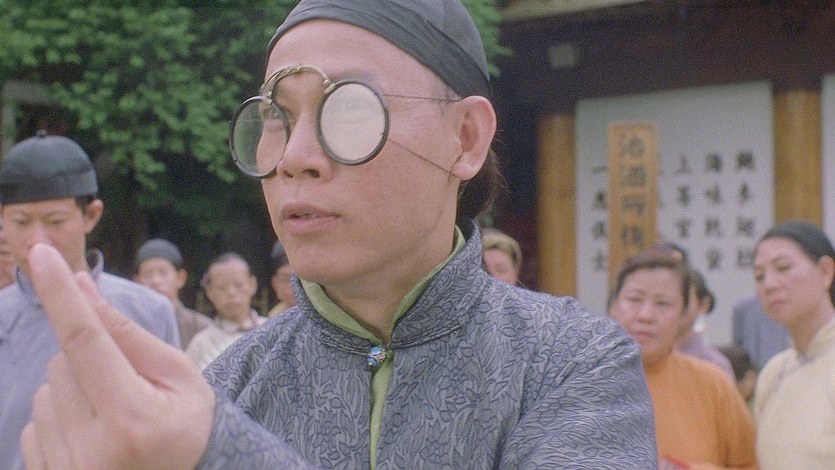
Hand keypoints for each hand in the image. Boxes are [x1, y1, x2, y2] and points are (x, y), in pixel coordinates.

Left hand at [21, 244, 214, 468]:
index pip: (88, 342)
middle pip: (65, 361)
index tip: (41, 253)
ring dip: (74, 387)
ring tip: (114, 417)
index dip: (63, 295)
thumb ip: (128, 333)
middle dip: (91, 358)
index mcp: (132, 418)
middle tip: (131, 387)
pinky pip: (32, 421)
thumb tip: (80, 285)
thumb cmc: (186, 427)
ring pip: (46, 388)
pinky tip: (93, 436)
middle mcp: (91, 449)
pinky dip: (60, 416)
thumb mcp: (179, 376)